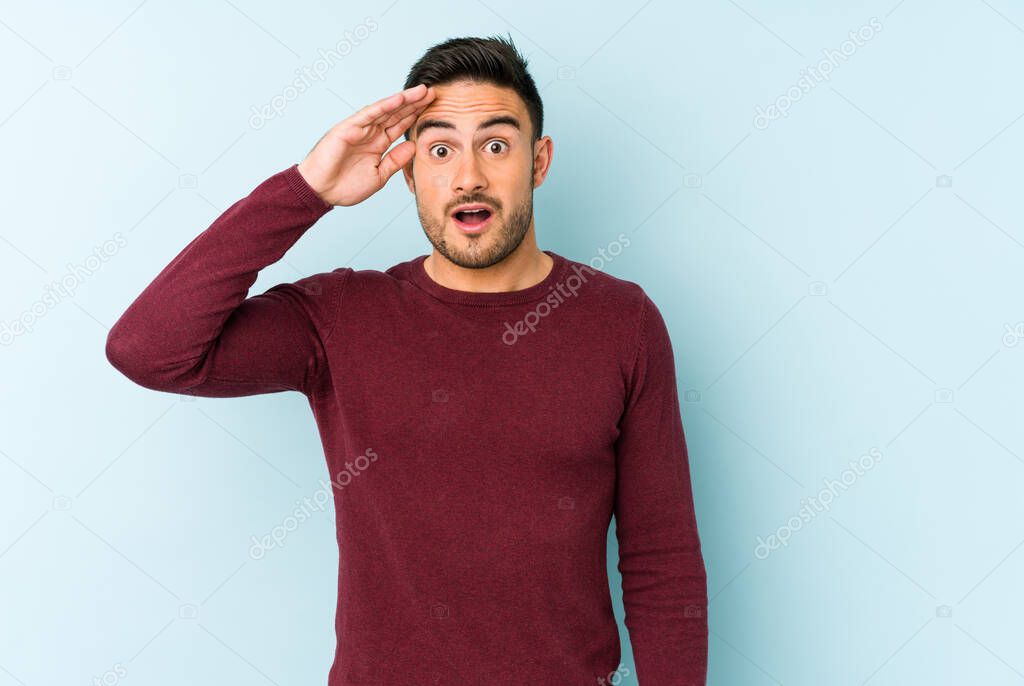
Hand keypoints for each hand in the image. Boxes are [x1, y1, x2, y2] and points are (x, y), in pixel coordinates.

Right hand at [297, 84, 435, 206]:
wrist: (321, 192)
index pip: (400, 126)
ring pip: (386, 110)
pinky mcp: (348, 128)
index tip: (434, 109)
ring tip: (421, 91)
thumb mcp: (379, 175)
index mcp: (377, 144)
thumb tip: (414, 145)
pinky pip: (369, 114)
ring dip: (404, 100)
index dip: (416, 116)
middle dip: (415, 104)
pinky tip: (400, 98)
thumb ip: (396, 160)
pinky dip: (385, 106)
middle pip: (396, 114)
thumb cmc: (344, 186)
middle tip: (433, 93)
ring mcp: (359, 128)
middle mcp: (370, 133)